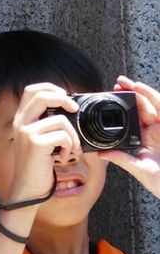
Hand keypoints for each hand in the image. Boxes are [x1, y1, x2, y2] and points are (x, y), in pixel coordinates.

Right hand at [4, 83, 80, 205]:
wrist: (27, 188)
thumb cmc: (37, 166)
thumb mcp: (38, 141)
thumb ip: (46, 125)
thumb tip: (69, 112)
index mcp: (21, 119)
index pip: (31, 90)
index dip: (50, 88)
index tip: (65, 96)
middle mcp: (20, 122)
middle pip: (42, 96)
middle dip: (64, 99)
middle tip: (75, 109)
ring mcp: (26, 132)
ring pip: (61, 120)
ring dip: (73, 135)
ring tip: (71, 148)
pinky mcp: (36, 143)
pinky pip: (63, 135)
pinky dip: (70, 146)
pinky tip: (63, 157)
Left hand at [100, 76, 159, 197]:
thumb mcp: (140, 169)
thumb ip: (122, 159)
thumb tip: (100, 153)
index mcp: (143, 139)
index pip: (131, 118)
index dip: (121, 107)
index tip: (109, 98)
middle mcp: (154, 131)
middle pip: (141, 108)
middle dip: (130, 94)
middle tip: (117, 83)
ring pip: (154, 106)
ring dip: (143, 93)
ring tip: (130, 83)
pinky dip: (155, 99)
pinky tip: (145, 91)